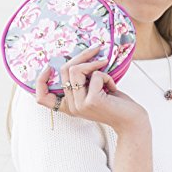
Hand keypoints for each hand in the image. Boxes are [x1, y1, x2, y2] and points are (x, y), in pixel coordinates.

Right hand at [35, 44, 149, 135]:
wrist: (132, 121)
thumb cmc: (115, 103)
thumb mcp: (93, 90)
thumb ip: (83, 80)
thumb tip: (79, 57)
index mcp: (69, 105)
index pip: (41, 97)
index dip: (40, 80)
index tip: (49, 66)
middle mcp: (71, 107)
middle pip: (64, 70)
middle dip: (82, 56)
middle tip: (96, 50)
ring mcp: (80, 104)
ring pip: (76, 70)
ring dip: (94, 64)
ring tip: (106, 67)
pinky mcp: (92, 100)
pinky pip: (96, 75)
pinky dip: (107, 76)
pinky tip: (113, 87)